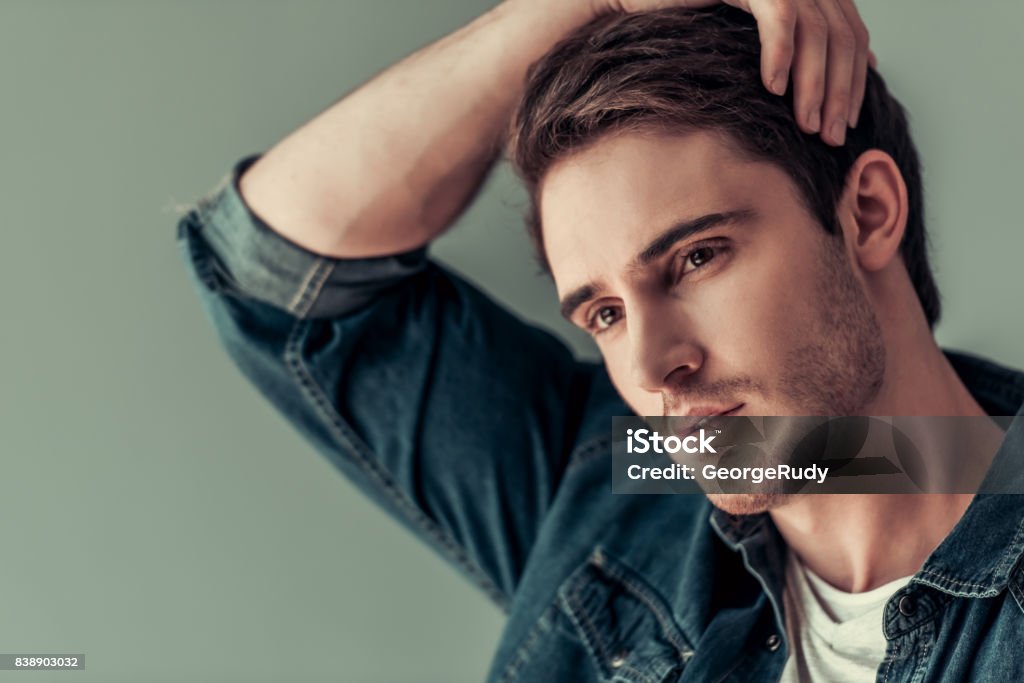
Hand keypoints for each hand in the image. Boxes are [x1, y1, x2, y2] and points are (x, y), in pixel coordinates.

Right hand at [591, 0, 874, 145]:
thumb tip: (871, 65)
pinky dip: (781, 53)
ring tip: (804, 124)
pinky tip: (774, 88)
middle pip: (841, 35)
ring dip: (814, 82)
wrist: (637, 2)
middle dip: (838, 91)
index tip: (845, 126)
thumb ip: (807, 52)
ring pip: (817, 29)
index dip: (854, 82)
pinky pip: (779, 14)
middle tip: (827, 136)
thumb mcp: (758, 48)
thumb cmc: (694, 32)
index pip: (852, 36)